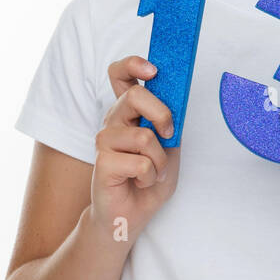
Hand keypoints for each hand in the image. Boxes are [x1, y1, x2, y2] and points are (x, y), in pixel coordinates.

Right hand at [87, 55, 180, 243]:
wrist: (131, 215)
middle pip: (135, 96)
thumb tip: (177, 100)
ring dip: (159, 161)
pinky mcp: (102, 163)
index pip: (120, 74)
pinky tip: (141, 183)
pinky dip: (151, 177)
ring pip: (144, 136)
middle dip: (162, 114)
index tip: (153, 70)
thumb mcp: (167, 146)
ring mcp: (104, 140)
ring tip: (153, 172)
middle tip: (168, 135)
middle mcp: (112, 121)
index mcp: (127, 112)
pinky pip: (140, 163)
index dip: (133, 64)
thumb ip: (168, 122)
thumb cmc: (148, 179)